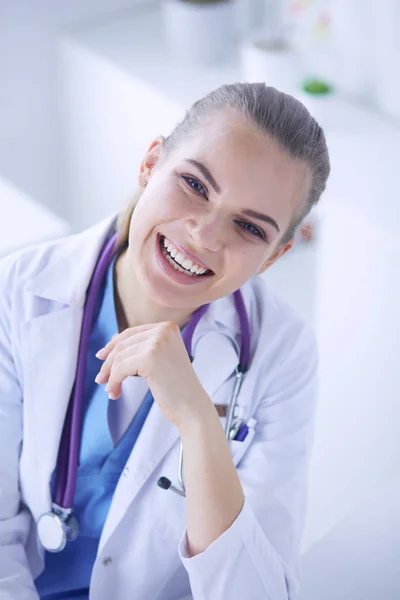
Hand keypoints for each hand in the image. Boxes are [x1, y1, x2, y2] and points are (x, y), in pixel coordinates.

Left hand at [94, 321, 209, 426]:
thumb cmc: (176, 387)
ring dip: (110, 375)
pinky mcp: (150, 358)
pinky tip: (114, 392)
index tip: (101, 358)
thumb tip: (113, 339)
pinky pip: (121, 369)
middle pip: (123, 343)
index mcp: (168, 327)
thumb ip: (141, 346)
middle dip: (109, 362)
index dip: (113, 345)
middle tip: (100, 379)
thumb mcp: (160, 359)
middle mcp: (164, 330)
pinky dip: (114, 382)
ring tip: (111, 390)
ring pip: (120, 357)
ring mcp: (158, 342)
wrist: (192, 407)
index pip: (131, 333)